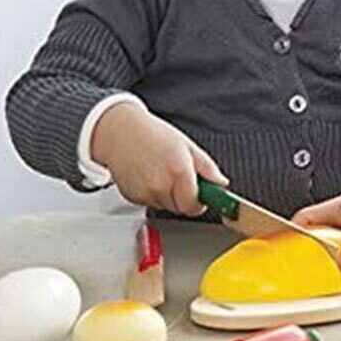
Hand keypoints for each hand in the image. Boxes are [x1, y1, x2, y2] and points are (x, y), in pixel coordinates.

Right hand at [90, 102, 227, 215]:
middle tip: (179, 177)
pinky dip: (152, 194)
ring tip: (160, 171)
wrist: (119, 132)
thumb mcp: (186, 145)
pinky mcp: (132, 197)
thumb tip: (221, 183)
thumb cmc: (152, 134)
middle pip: (181, 208)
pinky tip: (148, 175)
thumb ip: (207, 167)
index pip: (194, 205)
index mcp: (179, 171)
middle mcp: (161, 185)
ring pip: (165, 206)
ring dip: (168, 195)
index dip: (200, 202)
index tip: (201, 197)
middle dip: (184, 197)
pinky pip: (150, 202)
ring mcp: (145, 193)